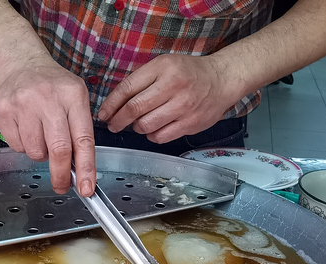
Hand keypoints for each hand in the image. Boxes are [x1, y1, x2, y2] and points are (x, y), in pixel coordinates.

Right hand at [0, 57, 96, 196]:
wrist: (20, 63)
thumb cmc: (52, 85)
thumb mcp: (75, 98)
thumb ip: (79, 130)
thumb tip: (80, 171)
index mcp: (72, 95)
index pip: (83, 139)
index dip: (86, 167)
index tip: (87, 188)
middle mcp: (48, 98)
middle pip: (58, 149)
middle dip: (61, 174)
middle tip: (62, 185)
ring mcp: (23, 104)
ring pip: (35, 152)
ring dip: (40, 153)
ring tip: (40, 134)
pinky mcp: (3, 111)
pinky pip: (17, 147)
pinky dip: (23, 145)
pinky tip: (25, 127)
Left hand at [98, 54, 238, 143]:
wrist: (221, 80)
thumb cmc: (188, 73)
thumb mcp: (163, 65)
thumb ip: (141, 81)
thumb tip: (115, 104)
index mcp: (163, 68)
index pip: (128, 88)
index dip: (111, 104)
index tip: (103, 113)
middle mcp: (173, 86)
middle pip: (134, 109)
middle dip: (118, 120)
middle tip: (113, 125)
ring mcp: (183, 106)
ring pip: (146, 126)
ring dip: (136, 128)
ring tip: (138, 124)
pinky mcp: (190, 123)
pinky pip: (161, 137)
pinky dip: (152, 136)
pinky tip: (154, 129)